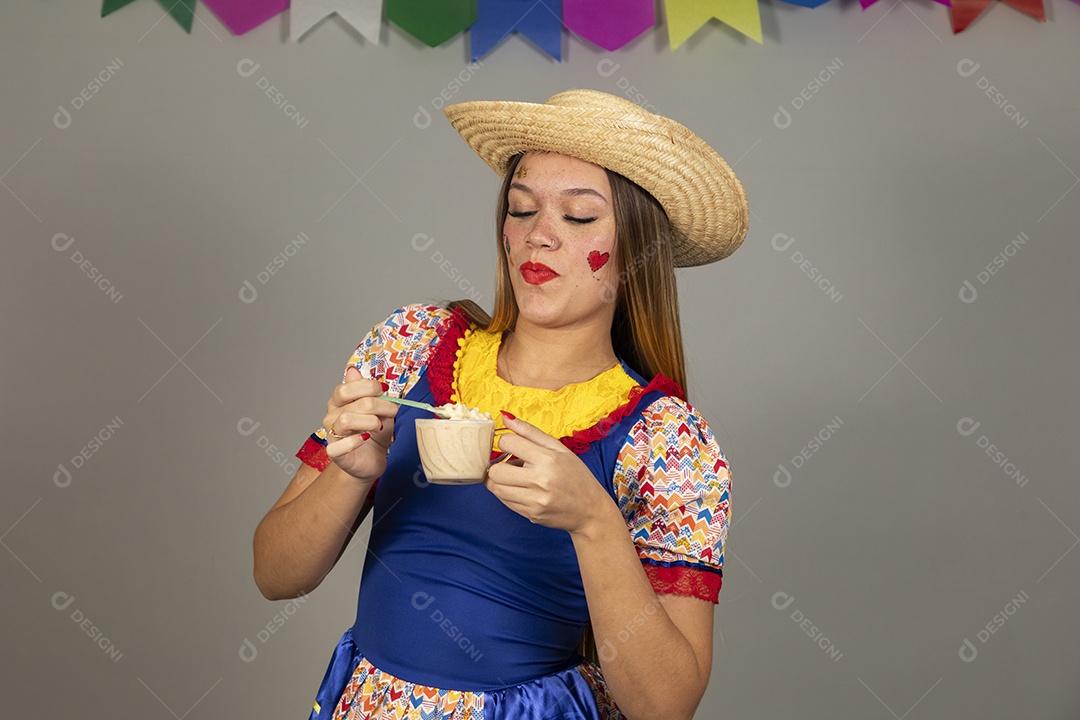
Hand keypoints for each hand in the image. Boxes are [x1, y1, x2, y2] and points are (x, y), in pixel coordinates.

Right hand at [322, 366, 397, 481]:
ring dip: (370, 422)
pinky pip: (339, 446)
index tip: (384, 390)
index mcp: (340, 402)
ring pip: (346, 420)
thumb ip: (367, 391)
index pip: (346, 387)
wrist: (371, 460)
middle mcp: (332, 416)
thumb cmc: (374, 433)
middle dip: (376, 403)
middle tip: (391, 411)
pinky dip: (355, 441)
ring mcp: (331, 434)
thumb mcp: (378, 409)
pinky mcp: (335, 453)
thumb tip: (353, 369)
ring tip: (380, 427)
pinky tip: (366, 439)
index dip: (368, 386)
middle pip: (349, 401)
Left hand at [485, 413, 612, 534]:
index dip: (506, 442)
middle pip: (496, 470)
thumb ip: (530, 432)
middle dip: (498, 465)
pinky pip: (505, 502)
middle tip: (511, 464)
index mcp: (548, 459)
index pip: (507, 442)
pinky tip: (522, 490)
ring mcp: (534, 500)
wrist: (591, 511)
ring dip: (500, 480)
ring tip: (517, 478)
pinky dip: (508, 493)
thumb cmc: (577, 476)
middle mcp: (540, 480)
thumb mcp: (559, 449)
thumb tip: (504, 416)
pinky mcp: (531, 514)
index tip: (512, 446)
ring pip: (496, 488)